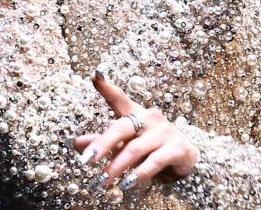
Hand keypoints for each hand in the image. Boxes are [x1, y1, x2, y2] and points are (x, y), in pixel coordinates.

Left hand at [69, 71, 198, 192]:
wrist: (185, 156)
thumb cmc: (150, 146)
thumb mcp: (126, 143)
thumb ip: (102, 142)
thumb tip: (75, 143)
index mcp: (136, 113)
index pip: (120, 99)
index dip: (107, 88)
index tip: (95, 76)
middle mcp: (150, 118)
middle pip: (121, 127)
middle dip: (102, 144)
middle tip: (86, 161)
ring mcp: (164, 131)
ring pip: (135, 148)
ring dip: (117, 166)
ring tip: (103, 180)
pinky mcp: (177, 147)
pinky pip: (155, 161)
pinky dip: (140, 173)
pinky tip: (128, 183)